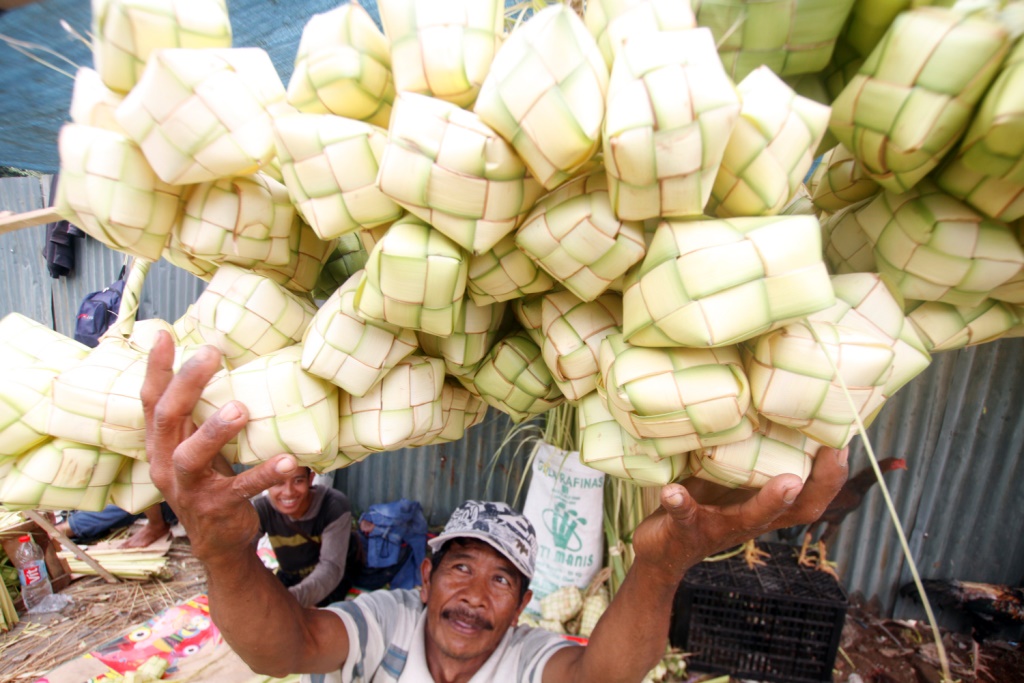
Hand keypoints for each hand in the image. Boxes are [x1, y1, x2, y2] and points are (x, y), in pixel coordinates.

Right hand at [141, 331, 298, 563]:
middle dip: (187, 384)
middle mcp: (166, 464)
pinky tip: (289, 460)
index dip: (155, 368)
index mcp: (161, 444)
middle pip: (167, 418)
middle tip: (213, 354)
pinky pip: (241, 488)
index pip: (152, 401)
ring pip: (190, 456)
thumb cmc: (211, 482)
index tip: (164, 334)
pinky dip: (264, 473)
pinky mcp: (217, 508)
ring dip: (214, 431)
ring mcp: (189, 489)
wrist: (219, 542)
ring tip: (241, 409)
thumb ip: (200, 416)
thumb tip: (221, 365)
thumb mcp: (199, 447)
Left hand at [630, 446, 848, 581]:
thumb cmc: (701, 505)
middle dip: (819, 484)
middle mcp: (750, 521)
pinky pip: (684, 517)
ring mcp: (719, 527)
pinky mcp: (684, 530)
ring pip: (751, 518)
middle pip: (798, 510)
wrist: (661, 552)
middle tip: (835, 453)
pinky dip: (680, 503)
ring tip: (788, 482)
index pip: (811, 496)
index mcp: (764, 508)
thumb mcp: (727, 481)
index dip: (832, 475)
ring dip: (771, 501)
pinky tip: (673, 492)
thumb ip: (745, 455)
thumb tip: (762, 406)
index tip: (844, 442)